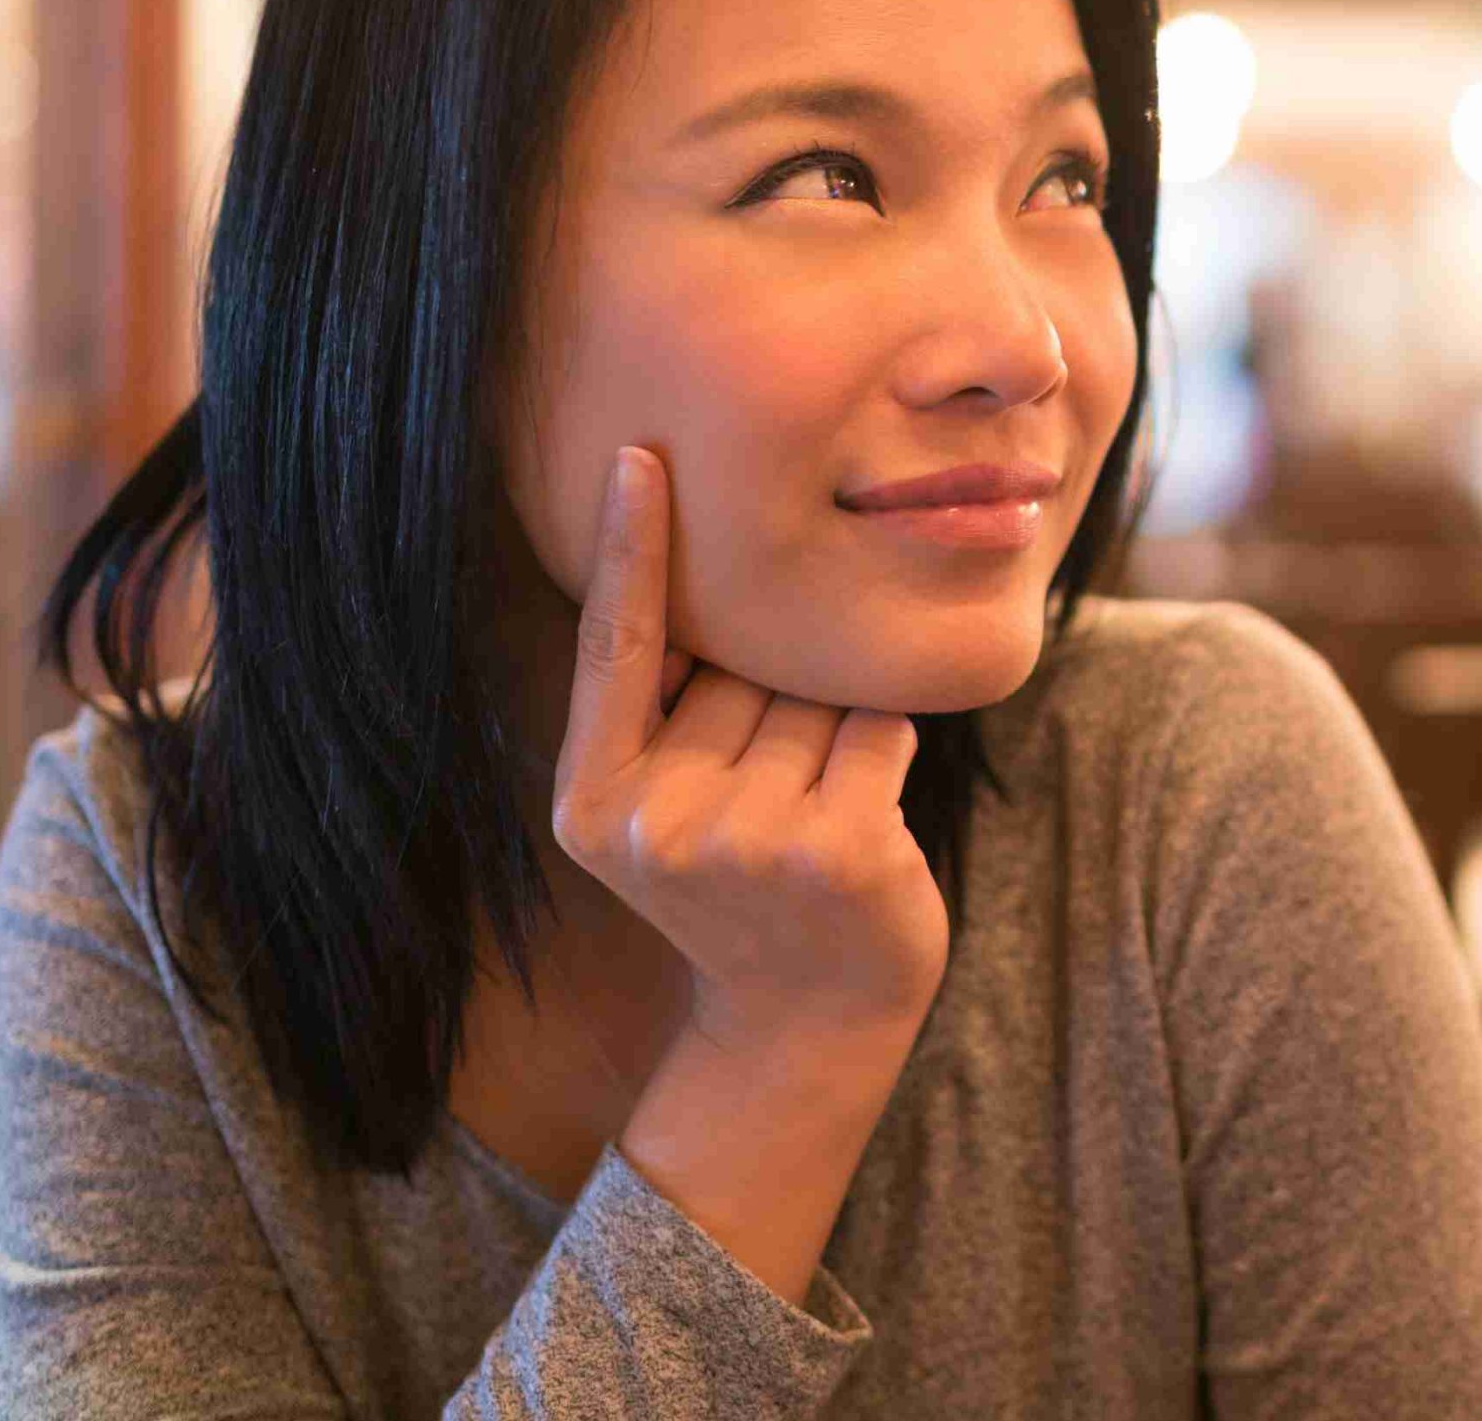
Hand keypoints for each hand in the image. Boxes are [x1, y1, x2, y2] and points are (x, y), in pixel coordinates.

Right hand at [551, 445, 950, 1055]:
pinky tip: (866, 822)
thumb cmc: (746, 889)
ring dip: (835, 728)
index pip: (614, 649)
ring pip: (817, 693)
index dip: (628, 548)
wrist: (807, 1026)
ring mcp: (745, 838)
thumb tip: (722, 578)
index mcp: (594, 801)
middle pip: (746, 666)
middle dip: (777, 698)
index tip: (638, 456)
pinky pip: (880, 727)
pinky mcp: (837, 847)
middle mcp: (655, 819)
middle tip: (775, 796)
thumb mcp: (665, 815)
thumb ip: (670, 718)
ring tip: (814, 816)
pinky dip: (887, 752)